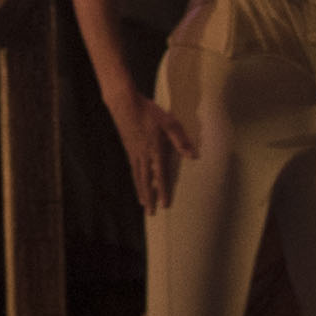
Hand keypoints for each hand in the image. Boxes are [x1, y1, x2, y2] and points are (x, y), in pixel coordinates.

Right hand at [117, 98, 199, 214]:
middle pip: (146, 181)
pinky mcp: (129, 148)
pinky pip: (133, 169)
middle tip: (150, 213)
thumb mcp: (169, 123)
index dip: (162, 191)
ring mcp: (133, 152)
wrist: (123, 103)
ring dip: (141, 191)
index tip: (164, 205)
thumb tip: (193, 156)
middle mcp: (143, 155)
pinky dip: (136, 179)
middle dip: (149, 197)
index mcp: (154, 150)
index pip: (160, 175)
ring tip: (143, 203)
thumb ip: (181, 140)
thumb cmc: (148, 111)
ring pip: (137, 176)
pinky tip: (137, 182)